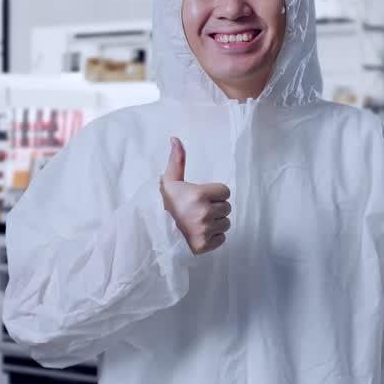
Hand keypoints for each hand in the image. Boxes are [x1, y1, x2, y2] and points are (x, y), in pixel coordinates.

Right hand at [160, 137, 230, 254]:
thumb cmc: (167, 204)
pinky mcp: (205, 245)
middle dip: (215, 208)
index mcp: (199, 195)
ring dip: (216, 223)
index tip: (201, 198)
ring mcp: (205, 230)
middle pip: (227, 208)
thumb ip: (177, 159)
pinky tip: (200, 233)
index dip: (215, 194)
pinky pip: (222, 238)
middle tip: (199, 210)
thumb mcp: (171, 180)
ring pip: (225, 223)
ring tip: (199, 222)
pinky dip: (214, 237)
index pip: (226, 192)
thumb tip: (175, 138)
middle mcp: (203, 213)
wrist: (156, 232)